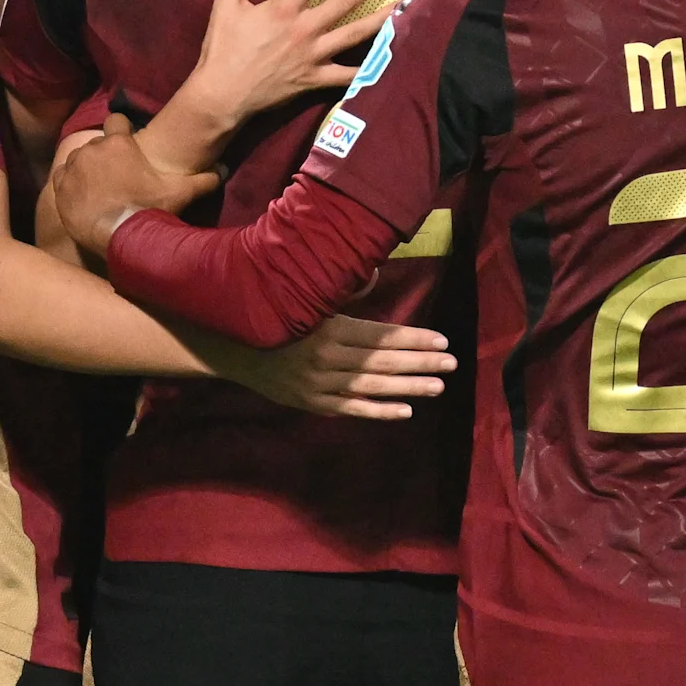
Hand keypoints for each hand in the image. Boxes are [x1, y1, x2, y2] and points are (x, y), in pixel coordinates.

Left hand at [47, 121, 213, 263]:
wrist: (120, 237)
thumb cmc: (149, 209)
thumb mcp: (180, 192)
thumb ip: (202, 179)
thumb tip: (222, 170)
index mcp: (119, 142)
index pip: (116, 120)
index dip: (122, 131)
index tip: (127, 145)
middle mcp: (92, 149)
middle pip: (97, 142)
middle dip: (105, 154)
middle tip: (116, 174)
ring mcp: (73, 168)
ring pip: (78, 158)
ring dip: (86, 167)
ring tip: (99, 186)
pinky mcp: (60, 187)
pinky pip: (62, 176)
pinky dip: (70, 182)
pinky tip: (82, 194)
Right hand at [153, 0, 400, 162]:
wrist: (223, 96)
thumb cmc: (222, 50)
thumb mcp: (225, 6)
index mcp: (284, 8)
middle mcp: (305, 29)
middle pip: (345, 1)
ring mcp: (314, 56)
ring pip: (354, 35)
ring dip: (380, 18)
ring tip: (402, 5)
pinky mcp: (316, 79)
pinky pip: (348, 75)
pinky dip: (368, 69)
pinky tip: (388, 59)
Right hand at [204, 315, 457, 420]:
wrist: (232, 347)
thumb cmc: (277, 313)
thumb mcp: (306, 296)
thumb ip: (342, 290)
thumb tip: (376, 274)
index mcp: (328, 327)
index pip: (381, 335)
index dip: (413, 339)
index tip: (441, 341)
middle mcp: (326, 358)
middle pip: (382, 362)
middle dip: (420, 363)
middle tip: (452, 364)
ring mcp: (319, 384)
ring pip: (371, 387)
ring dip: (408, 387)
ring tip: (437, 386)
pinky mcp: (312, 402)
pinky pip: (351, 408)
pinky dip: (378, 411)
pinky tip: (406, 410)